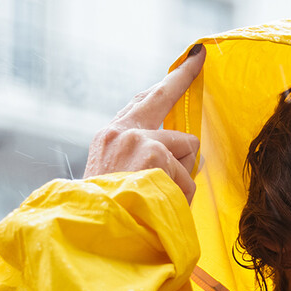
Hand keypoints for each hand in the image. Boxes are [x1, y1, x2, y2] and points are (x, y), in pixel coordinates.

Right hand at [84, 45, 204, 200]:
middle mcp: (121, 132)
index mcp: (109, 137)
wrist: (91, 234)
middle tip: (199, 55)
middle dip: (182, 77)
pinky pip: (188, 177)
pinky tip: (158, 207)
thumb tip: (185, 151)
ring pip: (187, 150)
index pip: (141, 101)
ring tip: (156, 200)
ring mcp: (138, 140)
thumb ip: (143, 161)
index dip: (168, 83)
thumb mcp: (116, 181)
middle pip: (162, 99)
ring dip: (181, 179)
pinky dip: (181, 198)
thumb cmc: (107, 215)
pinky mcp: (154, 154)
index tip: (190, 60)